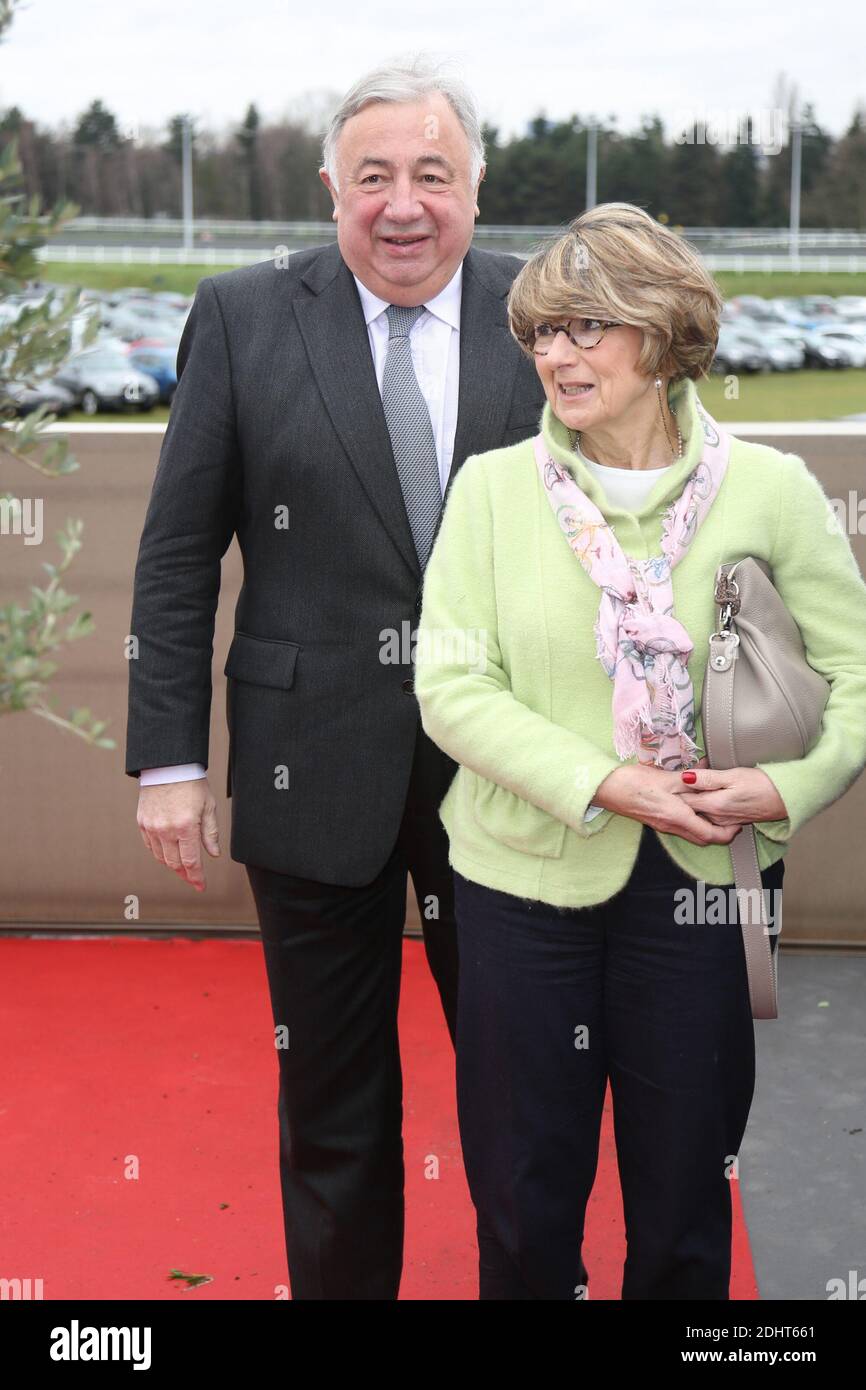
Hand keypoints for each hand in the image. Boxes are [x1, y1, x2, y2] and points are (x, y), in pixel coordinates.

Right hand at [136, 778, 219, 890]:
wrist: (167, 766)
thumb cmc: (192, 784)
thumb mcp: (208, 806)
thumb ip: (210, 833)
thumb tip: (214, 854)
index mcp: (186, 827)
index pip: (191, 862)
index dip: (196, 877)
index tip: (201, 886)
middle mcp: (166, 830)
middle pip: (175, 863)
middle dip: (185, 874)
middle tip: (193, 879)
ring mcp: (152, 827)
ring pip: (161, 857)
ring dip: (172, 865)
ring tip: (182, 868)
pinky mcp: (142, 822)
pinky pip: (150, 846)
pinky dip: (160, 853)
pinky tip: (168, 854)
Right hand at [592, 756, 744, 845]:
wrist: (606, 789)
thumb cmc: (632, 783)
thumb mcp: (665, 777)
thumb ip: (689, 780)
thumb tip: (708, 777)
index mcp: (676, 816)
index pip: (708, 834)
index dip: (727, 833)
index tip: (737, 824)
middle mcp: (670, 825)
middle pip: (701, 838)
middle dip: (720, 833)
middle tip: (731, 820)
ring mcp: (662, 825)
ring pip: (691, 833)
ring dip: (706, 828)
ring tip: (716, 812)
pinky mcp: (656, 820)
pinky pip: (681, 827)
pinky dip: (693, 822)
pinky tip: (694, 807)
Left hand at [675, 765, 787, 825]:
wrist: (786, 799)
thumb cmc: (763, 785)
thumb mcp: (734, 775)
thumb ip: (708, 778)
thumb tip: (685, 777)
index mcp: (713, 805)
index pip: (683, 799)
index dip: (676, 786)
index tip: (675, 775)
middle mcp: (715, 817)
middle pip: (689, 806)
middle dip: (683, 792)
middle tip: (684, 775)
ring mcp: (723, 821)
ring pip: (700, 809)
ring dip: (696, 796)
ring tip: (699, 780)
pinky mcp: (730, 820)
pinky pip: (711, 812)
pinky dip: (707, 801)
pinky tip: (712, 790)